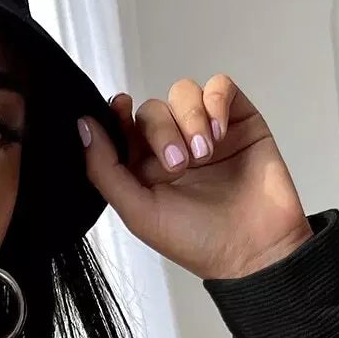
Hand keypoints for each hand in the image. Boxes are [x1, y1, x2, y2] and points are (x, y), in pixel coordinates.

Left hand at [78, 76, 312, 280]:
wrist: (254, 250)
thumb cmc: (197, 241)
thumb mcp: (138, 212)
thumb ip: (105, 170)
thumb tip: (84, 126)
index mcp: (145, 168)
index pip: (124, 125)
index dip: (118, 112)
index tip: (120, 108)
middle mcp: (174, 146)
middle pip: (153, 109)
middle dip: (161, 131)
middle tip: (179, 165)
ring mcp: (207, 132)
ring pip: (184, 93)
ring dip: (190, 118)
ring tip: (204, 154)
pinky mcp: (239, 121)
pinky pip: (221, 87)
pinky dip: (216, 103)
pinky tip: (219, 134)